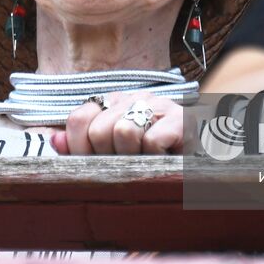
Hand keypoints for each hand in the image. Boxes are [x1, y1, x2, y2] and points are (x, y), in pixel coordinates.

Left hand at [52, 92, 185, 155]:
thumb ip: (83, 147)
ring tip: (146, 161)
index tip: (95, 163)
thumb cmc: (154, 156)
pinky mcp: (181, 120)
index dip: (80, 147)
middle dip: (107, 156)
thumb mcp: (115, 152)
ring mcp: (158, 106)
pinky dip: (155, 158)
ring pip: (123, 132)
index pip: (79, 117)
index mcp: (114, 104)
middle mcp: (134, 98)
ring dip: (132, 157)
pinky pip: (152, 140)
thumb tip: (55, 140)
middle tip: (126, 164)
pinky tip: (163, 159)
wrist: (208, 151)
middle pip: (98, 129)